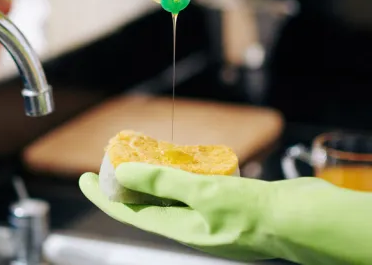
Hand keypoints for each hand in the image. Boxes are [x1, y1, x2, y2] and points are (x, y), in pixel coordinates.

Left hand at [80, 163, 371, 264]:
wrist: (306, 221)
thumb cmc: (258, 215)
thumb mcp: (204, 194)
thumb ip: (162, 183)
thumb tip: (123, 173)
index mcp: (181, 231)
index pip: (129, 213)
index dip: (103, 196)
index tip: (82, 179)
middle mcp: (192, 226)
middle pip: (146, 204)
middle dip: (125, 184)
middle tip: (110, 160)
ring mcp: (209, 216)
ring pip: (170, 195)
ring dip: (152, 177)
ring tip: (139, 156)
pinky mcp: (227, 204)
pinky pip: (193, 189)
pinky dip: (181, 174)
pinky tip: (180, 159)